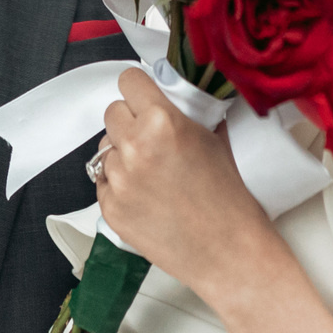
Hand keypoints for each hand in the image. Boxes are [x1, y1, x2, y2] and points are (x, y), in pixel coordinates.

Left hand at [93, 70, 280, 302]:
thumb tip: (170, 95)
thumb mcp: (213, 140)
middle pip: (112, 113)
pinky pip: (103, 182)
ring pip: (105, 149)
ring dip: (123, 155)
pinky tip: (146, 196)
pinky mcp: (111, 209)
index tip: (144, 98)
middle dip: (130, 122)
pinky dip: (119, 186)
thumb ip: (184, 113)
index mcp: (162, 122)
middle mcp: (135, 147)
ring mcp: (119, 180)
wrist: (229, 252)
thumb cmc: (229, 199)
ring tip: (152, 173)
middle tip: (151, 139)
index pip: (128, 81)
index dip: (139, 90)